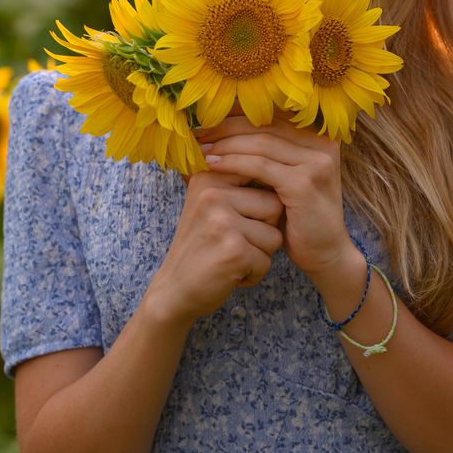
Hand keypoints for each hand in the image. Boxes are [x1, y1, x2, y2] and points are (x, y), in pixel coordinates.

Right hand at [146, 168, 283, 324]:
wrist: (174, 289)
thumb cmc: (202, 245)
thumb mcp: (210, 204)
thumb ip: (237, 182)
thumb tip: (278, 163)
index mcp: (209, 177)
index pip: (262, 175)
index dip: (262, 204)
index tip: (244, 219)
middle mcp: (213, 194)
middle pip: (275, 206)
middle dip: (265, 230)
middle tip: (235, 242)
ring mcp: (222, 222)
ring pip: (275, 235)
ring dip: (260, 254)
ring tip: (232, 256)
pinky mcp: (233, 250)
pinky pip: (267, 260)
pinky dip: (254, 273)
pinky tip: (230, 273)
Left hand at [197, 116, 352, 277]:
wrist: (324, 253)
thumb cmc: (298, 216)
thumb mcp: (284, 177)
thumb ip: (267, 153)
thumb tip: (222, 127)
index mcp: (320, 136)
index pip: (272, 114)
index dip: (238, 114)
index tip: (207, 119)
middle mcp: (323, 142)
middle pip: (266, 124)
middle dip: (228, 126)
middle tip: (199, 133)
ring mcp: (316, 162)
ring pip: (261, 142)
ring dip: (226, 144)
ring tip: (201, 149)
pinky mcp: (304, 183)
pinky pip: (260, 166)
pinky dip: (233, 163)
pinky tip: (212, 165)